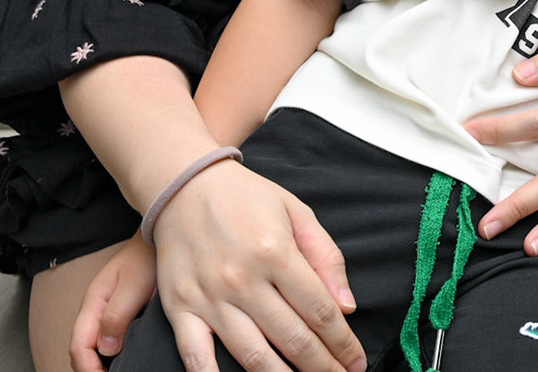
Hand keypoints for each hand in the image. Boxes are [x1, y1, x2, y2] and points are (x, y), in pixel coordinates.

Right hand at [71, 236, 156, 370]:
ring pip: (93, 346)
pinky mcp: (119, 312)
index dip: (88, 368)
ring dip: (100, 363)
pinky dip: (111, 354)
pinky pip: (108, 338)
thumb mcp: (134, 285)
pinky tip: (125, 358)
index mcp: (93, 303)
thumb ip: (117, 315)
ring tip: (119, 371)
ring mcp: (105, 311)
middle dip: (91, 369)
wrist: (160, 236)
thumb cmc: (147, 257)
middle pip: (82, 350)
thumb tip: (106, 348)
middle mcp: (95, 310)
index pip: (78, 345)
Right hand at [150, 158, 365, 371]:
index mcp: (276, 252)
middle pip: (293, 339)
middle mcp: (243, 279)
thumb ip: (326, 258)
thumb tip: (347, 306)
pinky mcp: (180, 308)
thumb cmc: (246, 198)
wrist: (183, 185)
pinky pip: (196, 358)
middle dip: (323, 366)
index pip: (320, 311)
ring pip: (253, 356)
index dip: (342, 343)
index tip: (356, 361)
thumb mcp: (297, 212)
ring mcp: (209, 297)